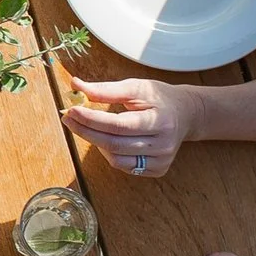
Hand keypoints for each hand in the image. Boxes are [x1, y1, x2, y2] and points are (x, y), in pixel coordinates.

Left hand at [62, 76, 202, 176]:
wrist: (187, 114)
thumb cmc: (158, 98)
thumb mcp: (135, 87)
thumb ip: (105, 89)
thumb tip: (75, 85)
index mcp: (160, 121)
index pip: (118, 125)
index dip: (91, 119)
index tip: (71, 110)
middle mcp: (163, 144)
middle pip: (114, 144)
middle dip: (86, 131)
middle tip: (68, 118)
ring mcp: (162, 160)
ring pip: (116, 160)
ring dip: (96, 143)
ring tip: (90, 127)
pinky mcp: (158, 170)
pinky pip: (125, 167)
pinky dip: (110, 154)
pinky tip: (108, 140)